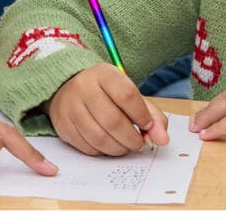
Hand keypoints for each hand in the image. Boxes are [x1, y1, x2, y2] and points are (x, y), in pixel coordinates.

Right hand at [45, 63, 168, 155]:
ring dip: (119, 148)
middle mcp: (84, 88)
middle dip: (132, 139)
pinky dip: (103, 151)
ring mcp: (70, 107)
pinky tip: (109, 145)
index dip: (142, 116)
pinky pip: (87, 147)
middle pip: (113, 121)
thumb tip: (162, 139)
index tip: (148, 126)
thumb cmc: (104, 92)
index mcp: (104, 74)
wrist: (67, 88)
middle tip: (139, 143)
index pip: (127, 96)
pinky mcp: (63, 125)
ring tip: (126, 146)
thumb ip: (151, 114)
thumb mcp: (128, 93)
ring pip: (99, 137)